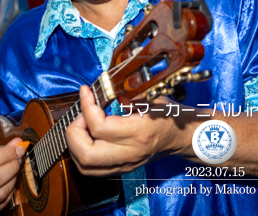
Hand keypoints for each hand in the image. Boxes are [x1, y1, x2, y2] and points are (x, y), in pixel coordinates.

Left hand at [65, 86, 188, 176]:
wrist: (183, 137)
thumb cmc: (169, 115)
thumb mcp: (153, 97)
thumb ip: (130, 93)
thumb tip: (108, 89)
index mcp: (139, 132)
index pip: (100, 127)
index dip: (86, 106)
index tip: (86, 91)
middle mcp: (130, 152)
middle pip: (86, 154)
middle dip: (74, 132)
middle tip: (81, 115)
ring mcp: (125, 164)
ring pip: (85, 166)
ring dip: (75, 144)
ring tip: (83, 125)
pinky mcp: (121, 168)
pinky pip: (91, 169)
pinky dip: (81, 153)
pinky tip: (87, 136)